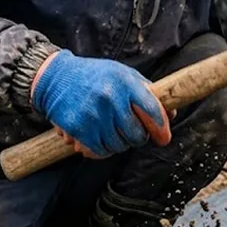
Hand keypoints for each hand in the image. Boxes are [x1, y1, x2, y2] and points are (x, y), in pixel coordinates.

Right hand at [30, 50, 170, 157]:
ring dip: (118, 144)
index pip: (152, 111)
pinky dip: (101, 150)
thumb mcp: (123, 74)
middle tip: (130, 132)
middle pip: (137, 135)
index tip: (164, 138)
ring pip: (118, 146)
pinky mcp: (78, 128)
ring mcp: (93, 114)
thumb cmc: (94, 76)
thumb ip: (146, 93)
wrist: (56, 77)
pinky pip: (99, 151)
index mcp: (125, 82)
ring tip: (111, 131)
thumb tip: (171, 115)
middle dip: (137, 137)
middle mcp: (110, 98)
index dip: (161, 129)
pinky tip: (98, 138)